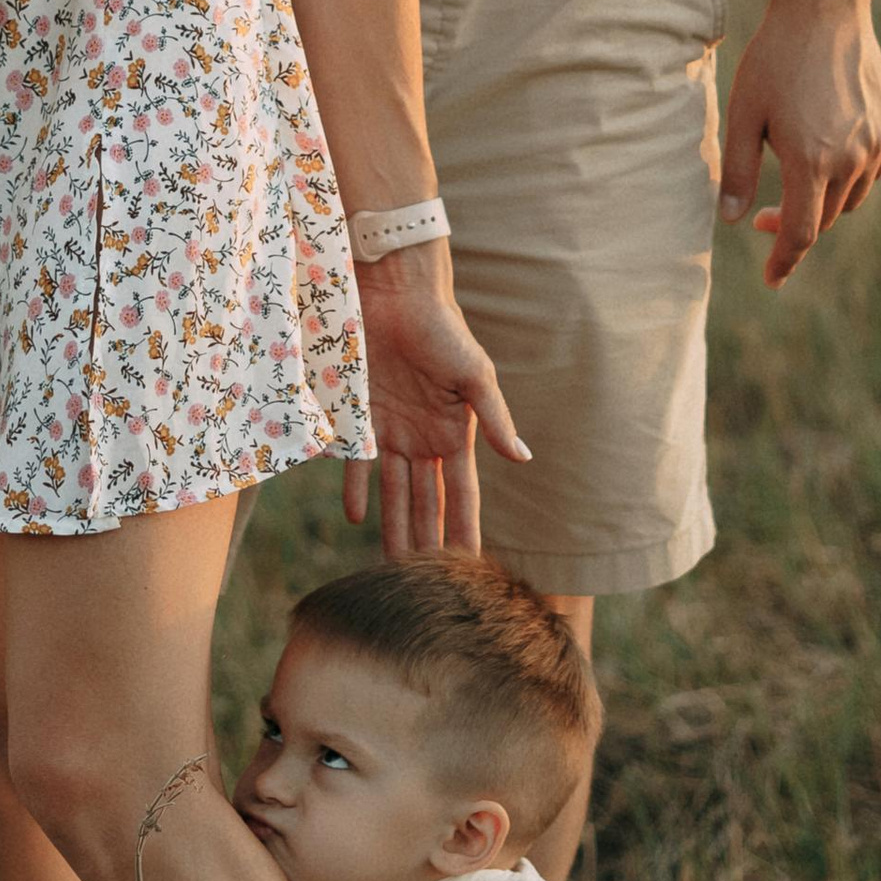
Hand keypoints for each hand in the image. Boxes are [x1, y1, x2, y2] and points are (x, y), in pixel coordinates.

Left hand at [341, 244, 529, 557]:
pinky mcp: (361, 417)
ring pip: (394, 493)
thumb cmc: (443, 327)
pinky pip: (358, 464)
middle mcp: (425, 441)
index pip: (463, 495)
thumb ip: (496, 419)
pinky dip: (356, 489)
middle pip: (426, 504)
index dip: (465, 531)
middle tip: (426, 586)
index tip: (471, 570)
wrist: (395, 294)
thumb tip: (524, 460)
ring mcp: (392, 432)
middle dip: (427, 543)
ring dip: (393, 528)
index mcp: (456, 435)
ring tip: (390, 568)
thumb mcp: (475, 375)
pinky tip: (355, 518)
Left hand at [718, 0, 880, 285]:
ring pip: (850, 198)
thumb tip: (733, 221)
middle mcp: (853, 158)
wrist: (826, 10)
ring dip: (822, 200)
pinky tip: (826, 150)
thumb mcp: (743, 114)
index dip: (783, 261)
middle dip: (794, 226)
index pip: (800, 233)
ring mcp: (879, 144)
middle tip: (763, 215)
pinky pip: (871, 171)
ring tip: (795, 169)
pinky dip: (849, 176)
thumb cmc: (774, 59)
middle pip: (824, 219)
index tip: (771, 279)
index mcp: (812, 160)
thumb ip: (739, 173)